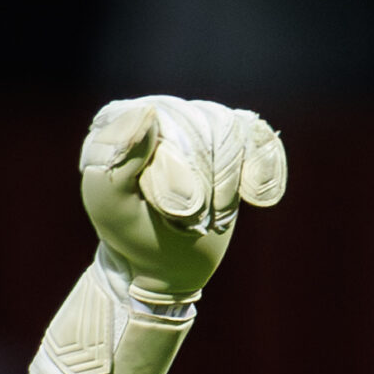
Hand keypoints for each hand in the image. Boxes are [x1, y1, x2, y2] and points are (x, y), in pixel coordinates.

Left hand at [78, 96, 285, 301]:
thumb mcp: (111, 208)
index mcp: (120, 119)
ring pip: (232, 131)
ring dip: (226, 187)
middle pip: (201, 125)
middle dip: (203, 184)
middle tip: (187, 220)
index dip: (176, 173)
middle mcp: (160, 110)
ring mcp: (199, 119)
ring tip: (211, 216)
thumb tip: (148, 111)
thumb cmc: (132, 234)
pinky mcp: (233, 135)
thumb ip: (115, 160)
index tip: (171, 213)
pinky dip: (262, 173)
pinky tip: (254, 198)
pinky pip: (260, 137)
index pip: (161, 123)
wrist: (165, 263)